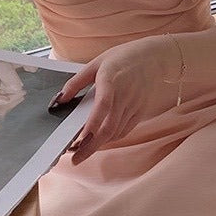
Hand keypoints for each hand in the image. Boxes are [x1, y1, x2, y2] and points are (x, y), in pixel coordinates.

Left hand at [56, 36, 175, 164]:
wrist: (154, 57)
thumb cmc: (123, 57)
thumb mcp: (96, 63)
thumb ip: (77, 81)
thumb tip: (60, 98)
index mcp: (111, 81)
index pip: (102, 107)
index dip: (91, 125)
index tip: (78, 140)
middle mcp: (124, 96)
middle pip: (109, 128)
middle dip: (91, 147)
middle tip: (76, 159)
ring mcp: (134, 106)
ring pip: (116, 132)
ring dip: (100, 144)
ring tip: (83, 151)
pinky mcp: (140, 111)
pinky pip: (125, 130)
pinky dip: (112, 138)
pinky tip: (101, 140)